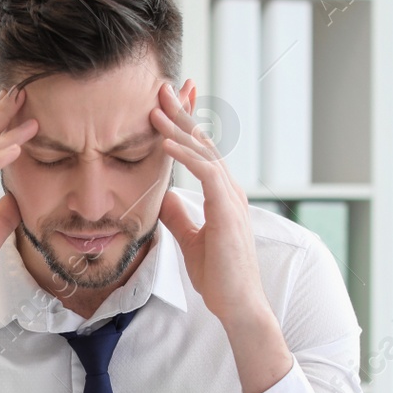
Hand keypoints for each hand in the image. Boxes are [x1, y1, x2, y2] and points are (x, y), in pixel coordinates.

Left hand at [151, 80, 294, 392]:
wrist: (238, 305)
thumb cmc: (219, 277)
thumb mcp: (190, 239)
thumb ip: (177, 215)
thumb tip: (160, 196)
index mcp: (220, 194)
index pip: (201, 151)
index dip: (185, 125)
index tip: (166, 104)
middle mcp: (229, 189)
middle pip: (203, 141)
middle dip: (182, 112)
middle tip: (161, 87)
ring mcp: (231, 197)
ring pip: (203, 151)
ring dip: (178, 126)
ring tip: (154, 107)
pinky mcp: (227, 210)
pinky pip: (205, 172)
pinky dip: (184, 154)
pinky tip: (164, 142)